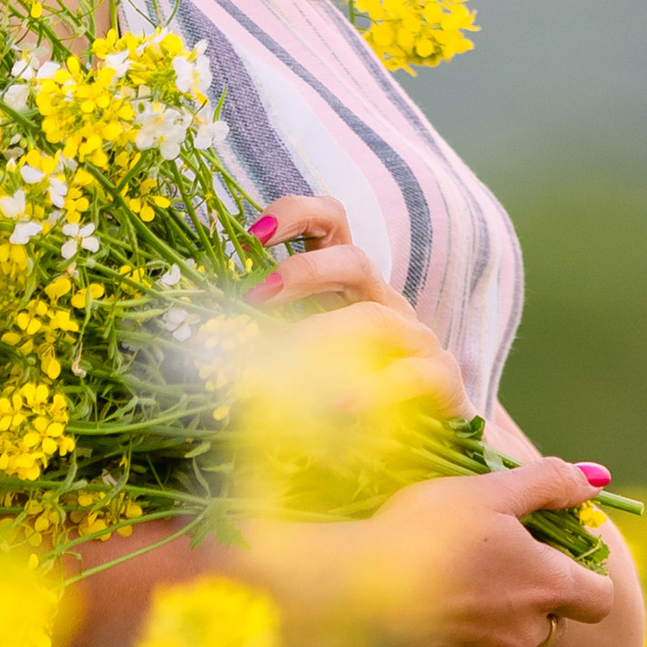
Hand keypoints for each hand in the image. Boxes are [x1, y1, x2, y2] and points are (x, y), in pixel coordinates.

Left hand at [246, 195, 468, 418]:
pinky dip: (372, 389)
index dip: (295, 214)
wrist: (436, 433)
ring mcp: (415, 337)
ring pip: (375, 317)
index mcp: (348, 284)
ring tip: (285, 359)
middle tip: (256, 297)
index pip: (330, 223)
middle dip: (303, 270)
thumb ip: (267, 345)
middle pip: (353, 259)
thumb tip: (205, 352)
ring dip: (326, 332)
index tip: (252, 235)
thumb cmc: (357, 388)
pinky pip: (409, 375)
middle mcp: (383, 300)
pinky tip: (339, 406)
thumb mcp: (308, 357)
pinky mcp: (441, 377)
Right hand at [338, 459, 615, 646]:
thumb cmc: (426, 529)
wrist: (353, 585)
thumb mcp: (489, 491)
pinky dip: (456, 630)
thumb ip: (548, 484)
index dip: (587, 577)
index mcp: (546, 585)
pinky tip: (423, 600)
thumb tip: (595, 480)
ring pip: (507, 634)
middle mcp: (527, 631)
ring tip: (447, 574)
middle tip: (487, 554)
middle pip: (549, 615)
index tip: (554, 554)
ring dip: (492, 611)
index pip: (601, 598)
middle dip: (529, 590)